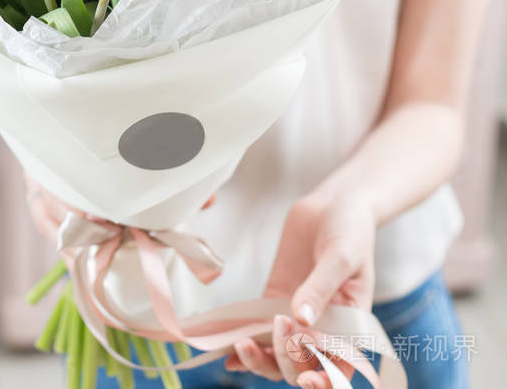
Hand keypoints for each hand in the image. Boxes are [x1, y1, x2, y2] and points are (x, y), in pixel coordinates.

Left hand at [225, 192, 375, 386]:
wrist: (334, 205)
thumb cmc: (350, 231)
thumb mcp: (342, 256)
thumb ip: (321, 287)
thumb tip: (301, 319)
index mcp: (348, 327)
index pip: (338, 370)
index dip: (323, 382)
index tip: (306, 380)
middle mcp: (321, 329)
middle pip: (301, 366)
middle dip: (286, 361)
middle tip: (279, 328)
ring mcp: (295, 317)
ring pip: (276, 355)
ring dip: (259, 359)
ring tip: (242, 346)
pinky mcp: (274, 300)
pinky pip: (258, 328)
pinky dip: (243, 342)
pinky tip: (226, 349)